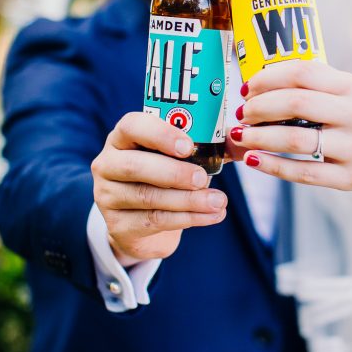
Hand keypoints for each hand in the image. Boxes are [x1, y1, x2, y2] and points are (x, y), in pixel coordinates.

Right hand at [91, 112, 226, 261]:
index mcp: (123, 136)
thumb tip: (243, 141)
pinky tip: (212, 216)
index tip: (188, 146)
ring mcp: (107, 196)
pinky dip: (187, 219)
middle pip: (135, 165)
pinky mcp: (117, 225)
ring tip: (219, 201)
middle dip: (174, 172)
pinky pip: (153, 221)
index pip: (132, 125)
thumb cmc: (165, 176)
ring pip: (148, 197)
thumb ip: (210, 145)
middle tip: (203, 178)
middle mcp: (108, 163)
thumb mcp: (183, 157)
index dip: (160, 134)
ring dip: (188, 200)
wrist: (142, 221)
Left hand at [228, 61, 351, 190]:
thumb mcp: (348, 90)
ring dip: (260, 137)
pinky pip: (304, 173)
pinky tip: (254, 160)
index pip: (303, 73)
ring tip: (240, 136)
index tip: (247, 88)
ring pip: (297, 140)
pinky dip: (273, 166)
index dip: (268, 78)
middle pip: (296, 104)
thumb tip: (258, 86)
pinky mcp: (351, 177)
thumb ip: (313, 84)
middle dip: (259, 108)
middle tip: (242, 114)